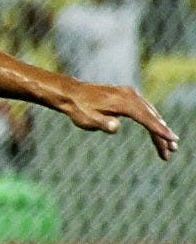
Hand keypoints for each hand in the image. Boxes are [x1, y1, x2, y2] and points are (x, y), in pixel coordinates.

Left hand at [54, 80, 178, 159]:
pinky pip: (144, 109)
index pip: (147, 118)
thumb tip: (116, 126)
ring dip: (159, 128)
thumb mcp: (88, 120)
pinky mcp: (127, 94)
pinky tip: (157, 129)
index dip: (160, 131)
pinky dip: (152, 120)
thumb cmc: (79, 109)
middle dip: (162, 134)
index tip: (172, 139)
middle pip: (152, 117)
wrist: (71, 93)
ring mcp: (130, 93)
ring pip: (150, 113)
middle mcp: (130, 95)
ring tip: (168, 145)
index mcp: (123, 102)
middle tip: (171, 150)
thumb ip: (103, 124)